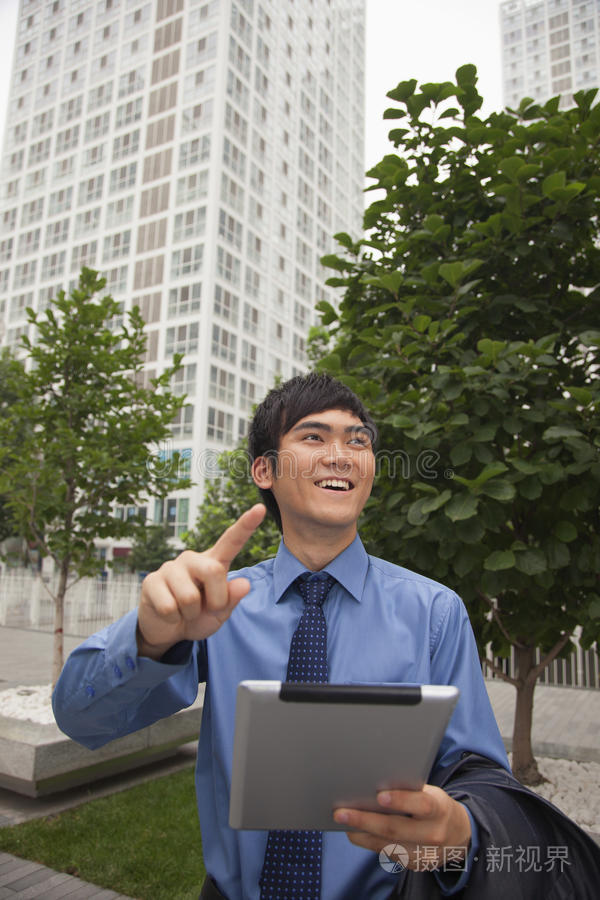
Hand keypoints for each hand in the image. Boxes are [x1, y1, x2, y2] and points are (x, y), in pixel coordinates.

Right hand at [137, 504, 265, 658]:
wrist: (166, 630)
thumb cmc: (197, 616)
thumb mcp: (219, 612)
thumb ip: (231, 599)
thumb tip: (244, 584)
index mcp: (213, 562)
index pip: (231, 541)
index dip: (246, 525)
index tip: (260, 508)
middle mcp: (192, 559)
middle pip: (214, 571)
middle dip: (215, 600)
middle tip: (206, 609)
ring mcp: (170, 568)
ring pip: (189, 597)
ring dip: (190, 614)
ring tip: (184, 611)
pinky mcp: (151, 581)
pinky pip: (169, 607)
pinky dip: (174, 619)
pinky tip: (169, 613)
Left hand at [333, 785, 470, 871]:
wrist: (458, 834)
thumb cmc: (436, 805)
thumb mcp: (431, 792)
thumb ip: (409, 790)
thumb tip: (375, 782)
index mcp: (440, 809)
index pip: (422, 804)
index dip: (401, 800)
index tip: (379, 796)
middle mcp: (433, 834)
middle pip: (396, 829)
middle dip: (365, 820)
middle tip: (341, 813)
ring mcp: (424, 853)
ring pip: (387, 845)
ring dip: (361, 833)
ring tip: (342, 821)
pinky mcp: (414, 864)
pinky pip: (388, 853)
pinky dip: (369, 842)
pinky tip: (354, 831)